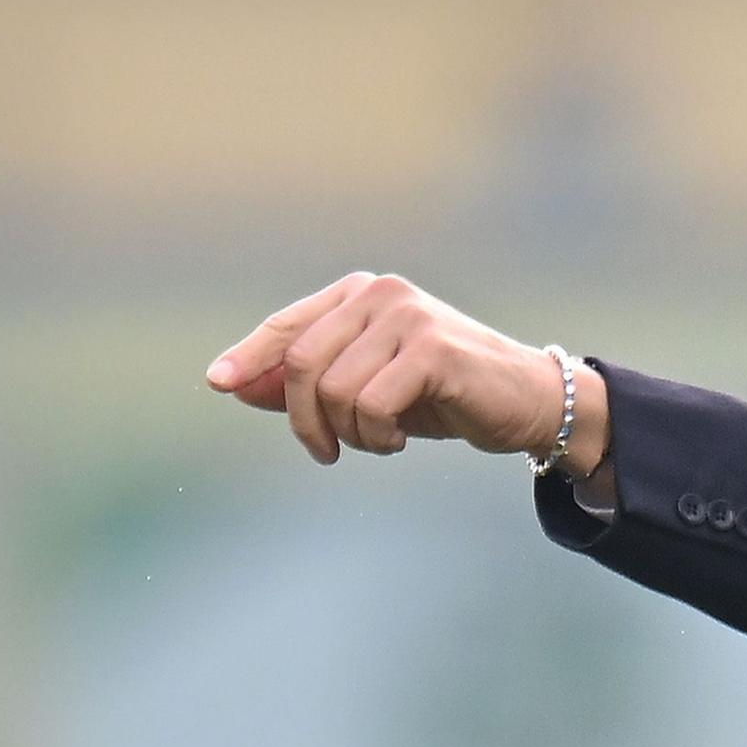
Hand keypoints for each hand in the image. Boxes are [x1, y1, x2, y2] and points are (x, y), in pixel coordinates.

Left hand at [207, 273, 605, 474]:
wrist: (528, 402)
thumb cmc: (443, 395)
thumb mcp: (368, 389)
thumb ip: (308, 385)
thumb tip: (236, 386)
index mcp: (360, 295)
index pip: (287, 326)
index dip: (250, 357)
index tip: (219, 383)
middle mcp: (380, 294)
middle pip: (302, 363)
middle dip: (305, 420)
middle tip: (328, 452)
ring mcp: (407, 316)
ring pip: (334, 389)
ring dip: (350, 435)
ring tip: (380, 442)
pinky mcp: (432, 349)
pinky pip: (372, 404)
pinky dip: (377, 436)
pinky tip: (400, 440)